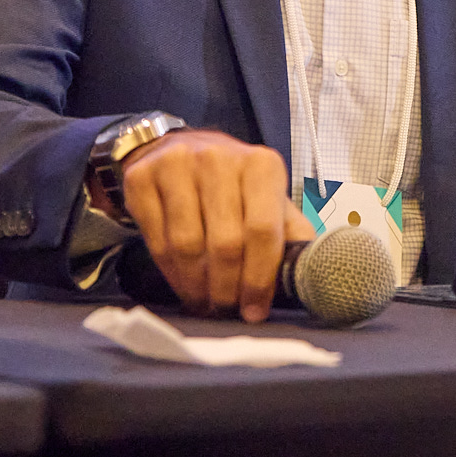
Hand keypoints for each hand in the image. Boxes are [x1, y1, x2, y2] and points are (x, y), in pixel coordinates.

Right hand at [116, 129, 315, 319]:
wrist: (181, 147)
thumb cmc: (230, 180)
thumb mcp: (267, 196)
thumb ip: (289, 230)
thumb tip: (313, 269)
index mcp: (260, 164)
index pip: (262, 230)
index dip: (260, 278)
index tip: (255, 309)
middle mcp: (218, 158)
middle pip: (225, 243)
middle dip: (227, 289)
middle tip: (226, 309)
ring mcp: (176, 165)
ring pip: (187, 245)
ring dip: (197, 285)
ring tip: (204, 301)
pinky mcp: (142, 177)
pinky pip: (156, 239)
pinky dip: (170, 271)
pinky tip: (182, 282)